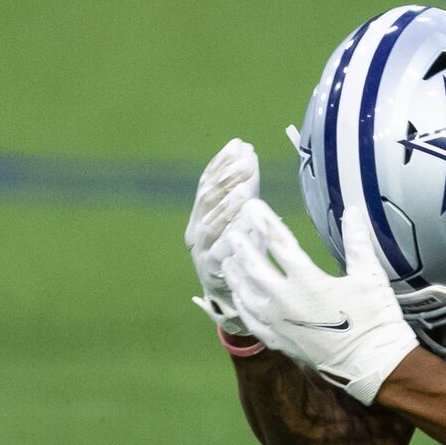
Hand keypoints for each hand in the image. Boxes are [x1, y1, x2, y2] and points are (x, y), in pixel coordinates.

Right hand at [187, 138, 259, 335]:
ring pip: (212, 227)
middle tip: (245, 160)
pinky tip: (248, 226)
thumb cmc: (241, 252)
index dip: (222, 163)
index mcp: (200, 216)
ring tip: (245, 190)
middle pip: (209, 201)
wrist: (235, 299)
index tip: (239, 145)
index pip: (207, 184)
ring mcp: (202, 254)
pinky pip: (223, 255)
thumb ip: (244, 186)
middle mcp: (197, 233)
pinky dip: (235, 239)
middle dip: (227, 178)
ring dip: (228, 207)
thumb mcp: (243, 217)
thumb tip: (244, 147)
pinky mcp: (214, 274)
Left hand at [219, 199, 418, 404]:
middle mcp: (287, 302)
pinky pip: (250, 320)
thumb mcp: (370, 276)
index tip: (251, 205)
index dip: (263, 220)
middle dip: (242, 245)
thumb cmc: (376, 320)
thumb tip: (354, 210)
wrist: (374, 366)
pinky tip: (239, 294)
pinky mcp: (280, 341)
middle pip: (253, 266)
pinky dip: (241, 304)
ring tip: (230, 259)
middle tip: (234, 230)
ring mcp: (280, 324)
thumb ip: (358, 241)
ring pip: (246, 293)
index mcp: (309, 281)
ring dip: (236, 273)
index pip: (278, 243)